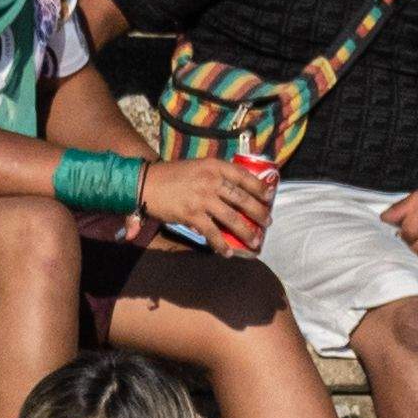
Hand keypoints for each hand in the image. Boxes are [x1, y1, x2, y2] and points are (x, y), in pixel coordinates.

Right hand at [130, 156, 272, 246]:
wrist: (148, 182)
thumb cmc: (172, 175)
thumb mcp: (198, 167)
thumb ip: (215, 176)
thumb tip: (234, 191)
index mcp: (215, 166)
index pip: (243, 176)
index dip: (259, 187)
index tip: (270, 197)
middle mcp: (212, 180)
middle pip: (243, 199)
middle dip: (258, 213)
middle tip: (268, 223)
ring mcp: (203, 198)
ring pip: (232, 218)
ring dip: (246, 232)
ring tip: (255, 242)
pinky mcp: (193, 214)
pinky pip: (212, 232)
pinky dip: (221, 244)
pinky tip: (226, 252)